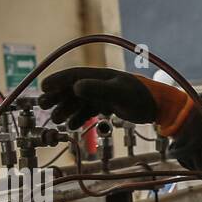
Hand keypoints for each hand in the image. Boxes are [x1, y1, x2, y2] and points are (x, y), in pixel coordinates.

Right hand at [40, 67, 187, 130]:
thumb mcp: (119, 92)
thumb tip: (76, 86)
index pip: (73, 75)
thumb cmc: (140, 97)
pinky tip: (72, 126)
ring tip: (57, 120)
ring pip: (78, 102)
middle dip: (57, 97)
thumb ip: (98, 88)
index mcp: (99, 75)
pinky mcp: (107, 105)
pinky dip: (79, 118)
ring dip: (66, 110)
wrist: (158, 106)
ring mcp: (102, 94)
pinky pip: (88, 110)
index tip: (43, 87)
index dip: (57, 81)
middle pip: (72, 89)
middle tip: (43, 106)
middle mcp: (98, 83)